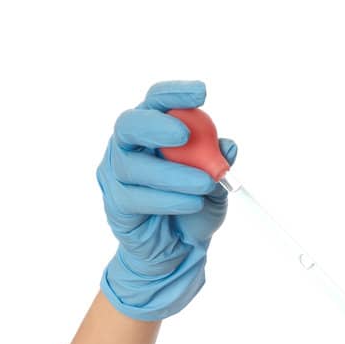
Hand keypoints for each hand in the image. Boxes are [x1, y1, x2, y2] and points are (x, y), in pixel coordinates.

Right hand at [96, 79, 237, 320]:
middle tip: (185, 133)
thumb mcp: (214, 186)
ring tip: (205, 184)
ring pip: (133, 166)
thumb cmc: (193, 209)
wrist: (178, 251)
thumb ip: (218, 164)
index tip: (202, 91)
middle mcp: (128, 147)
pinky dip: (166, 200)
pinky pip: (134, 198)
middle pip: (129, 125)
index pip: (155, 102)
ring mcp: (117, 174)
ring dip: (172, 174)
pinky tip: (191, 203)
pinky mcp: (116, 204)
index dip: (174, 94)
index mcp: (151, 131)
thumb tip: (229, 146)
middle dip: (155, 125)